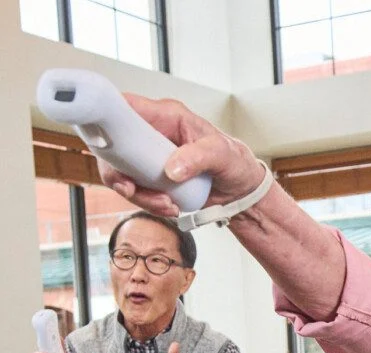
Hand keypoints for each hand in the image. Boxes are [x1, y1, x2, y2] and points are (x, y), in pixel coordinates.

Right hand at [97, 93, 264, 216]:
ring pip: (121, 173)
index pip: (125, 105)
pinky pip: (135, 189)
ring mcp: (149, 157)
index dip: (106, 118)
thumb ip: (200, 157)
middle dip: (120, 173)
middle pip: (113, 146)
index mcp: (167, 116)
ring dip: (138, 194)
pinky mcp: (151, 178)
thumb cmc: (236, 163)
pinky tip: (170, 207)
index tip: (107, 143)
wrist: (242, 192)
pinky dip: (148, 203)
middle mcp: (153, 133)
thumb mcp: (224, 154)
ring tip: (167, 204)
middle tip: (133, 190)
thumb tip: (172, 169)